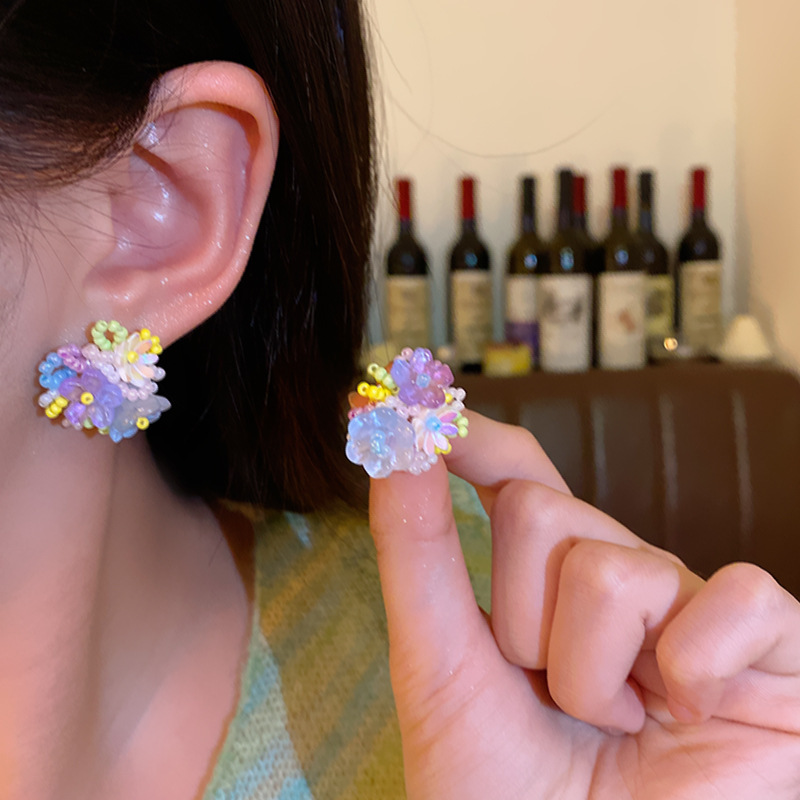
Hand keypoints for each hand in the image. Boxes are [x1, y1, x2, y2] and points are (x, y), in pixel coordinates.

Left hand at [369, 412, 799, 798]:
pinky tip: (687, 713)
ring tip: (613, 725)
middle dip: (521, 621)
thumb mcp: (441, 662)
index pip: (519, 473)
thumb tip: (395, 439)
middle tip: (550, 694)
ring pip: (612, 569)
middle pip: (539, 513)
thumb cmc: (501, 786)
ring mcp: (694, 605)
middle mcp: (622, 573)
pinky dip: (696, 668)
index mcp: (550, 575)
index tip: (424, 406)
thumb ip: (416, 549)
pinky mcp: (774, 647)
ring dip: (589, 674)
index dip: (475, 436)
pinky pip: (738, 596)